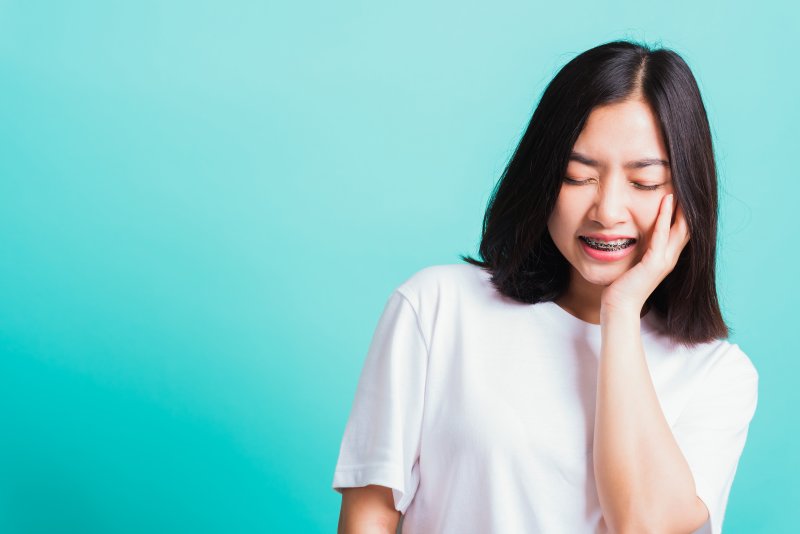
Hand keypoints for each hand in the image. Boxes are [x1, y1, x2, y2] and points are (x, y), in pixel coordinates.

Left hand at [600, 194, 689, 314]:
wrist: (619, 306)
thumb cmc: (622, 286)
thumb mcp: (635, 262)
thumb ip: (640, 249)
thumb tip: (635, 234)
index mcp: (666, 257)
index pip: (681, 230)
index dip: (685, 212)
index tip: (682, 192)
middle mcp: (670, 258)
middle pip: (687, 227)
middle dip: (688, 207)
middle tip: (686, 185)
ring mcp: (664, 261)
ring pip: (680, 228)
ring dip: (680, 207)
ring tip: (679, 187)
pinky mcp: (654, 263)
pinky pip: (662, 236)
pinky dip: (664, 218)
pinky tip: (665, 202)